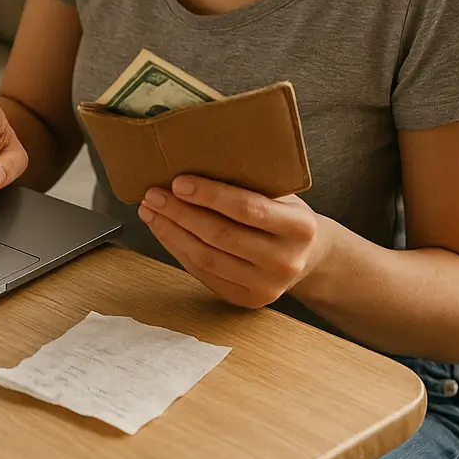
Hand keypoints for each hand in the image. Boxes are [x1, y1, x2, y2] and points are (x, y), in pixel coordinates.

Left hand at [137, 175, 332, 308]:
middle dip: (180, 213)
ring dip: (171, 232)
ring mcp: (267, 286)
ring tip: (150, 210)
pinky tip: (162, 230)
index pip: (248, 209)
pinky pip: (203, 273)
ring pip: (207, 257)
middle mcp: (286, 261)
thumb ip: (248, 182)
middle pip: (222, 236)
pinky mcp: (247, 299)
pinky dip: (177, 249)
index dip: (210, 195)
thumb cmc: (282, 213)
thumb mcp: (279, 193)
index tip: (178, 182)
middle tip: (153, 193)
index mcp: (299, 227)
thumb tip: (190, 159)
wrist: (308, 255)